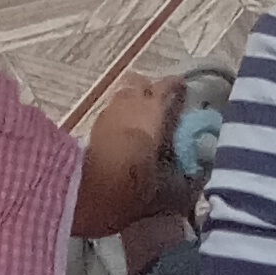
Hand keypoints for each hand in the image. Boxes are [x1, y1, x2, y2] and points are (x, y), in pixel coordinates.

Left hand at [78, 74, 182, 236]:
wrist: (87, 191)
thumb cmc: (130, 185)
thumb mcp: (160, 191)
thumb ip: (177, 186)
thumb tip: (188, 189)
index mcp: (153, 112)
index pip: (167, 87)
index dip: (176, 86)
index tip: (183, 87)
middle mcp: (131, 105)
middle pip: (140, 83)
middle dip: (150, 88)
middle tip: (159, 103)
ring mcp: (109, 113)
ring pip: (123, 95)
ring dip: (132, 101)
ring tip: (140, 119)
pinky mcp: (93, 126)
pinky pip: (111, 111)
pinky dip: (119, 116)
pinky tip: (122, 133)